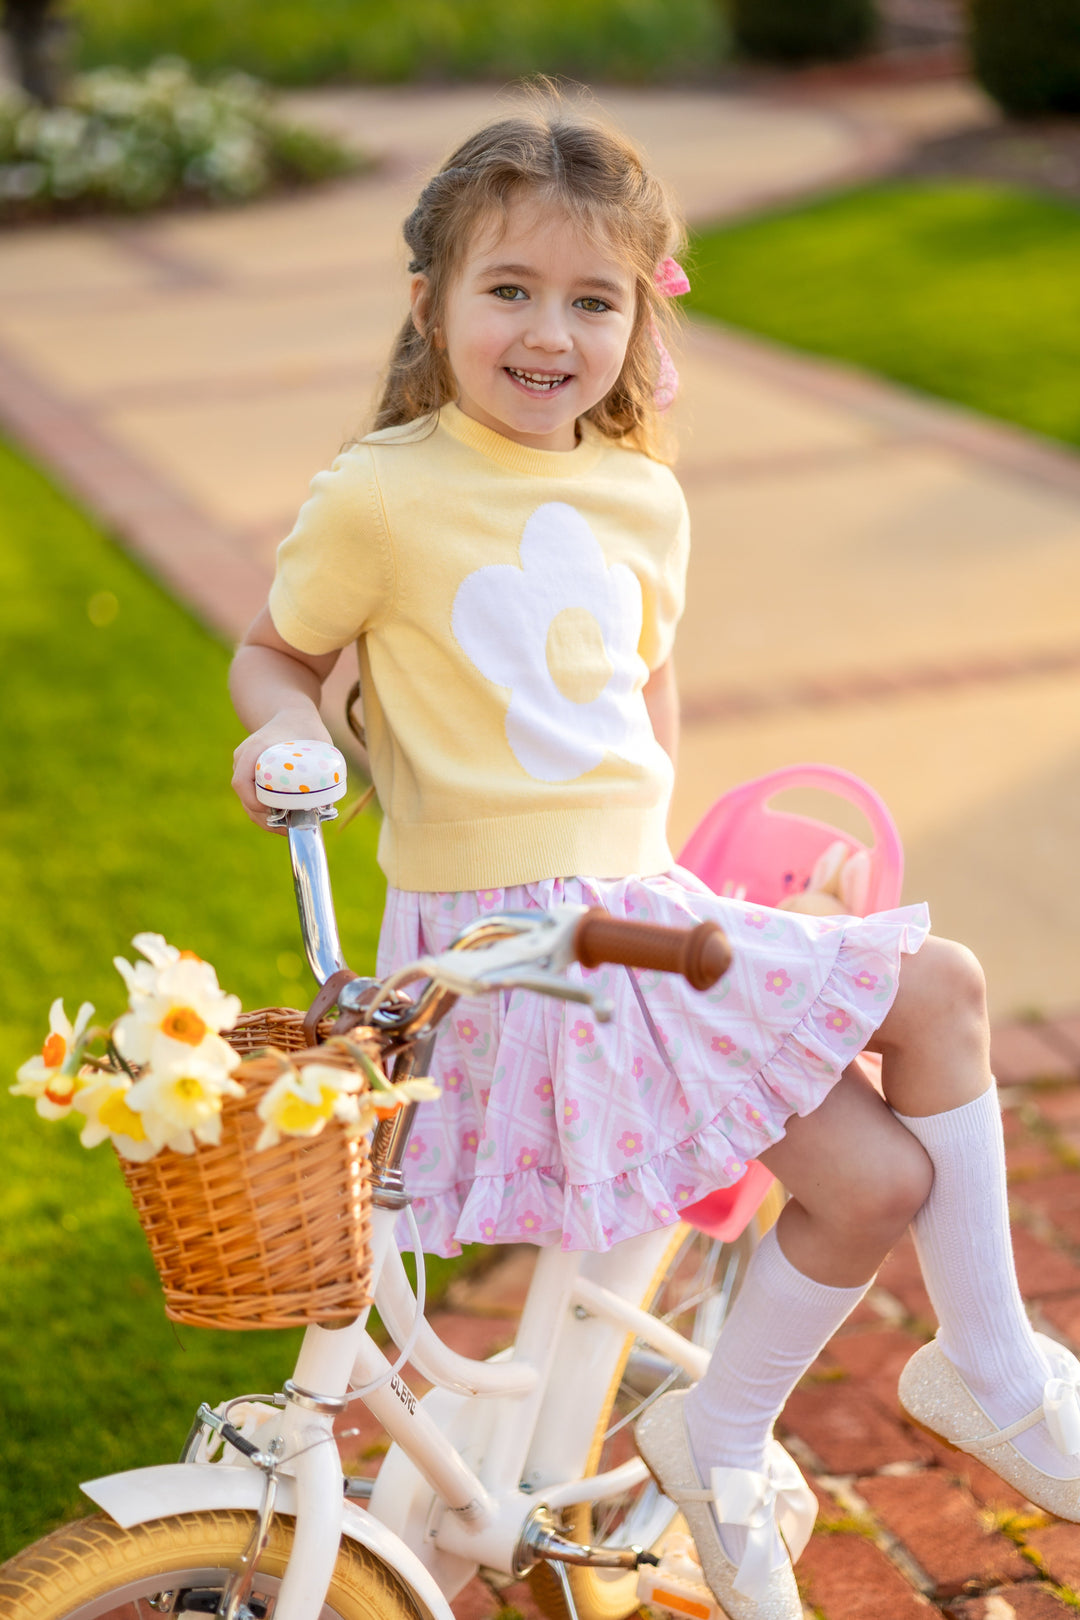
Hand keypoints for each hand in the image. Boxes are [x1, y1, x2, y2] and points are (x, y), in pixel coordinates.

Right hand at [232, 709, 332, 832]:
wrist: (291, 715)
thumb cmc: (306, 728)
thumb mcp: (317, 742)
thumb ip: (323, 766)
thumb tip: (328, 802)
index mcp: (255, 748)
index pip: (241, 781)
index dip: (253, 801)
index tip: (273, 811)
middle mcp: (244, 759)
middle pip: (245, 798)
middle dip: (265, 819)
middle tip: (289, 828)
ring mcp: (245, 769)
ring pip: (249, 803)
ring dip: (266, 820)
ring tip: (290, 828)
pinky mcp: (251, 777)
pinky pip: (254, 799)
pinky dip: (267, 813)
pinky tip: (285, 822)